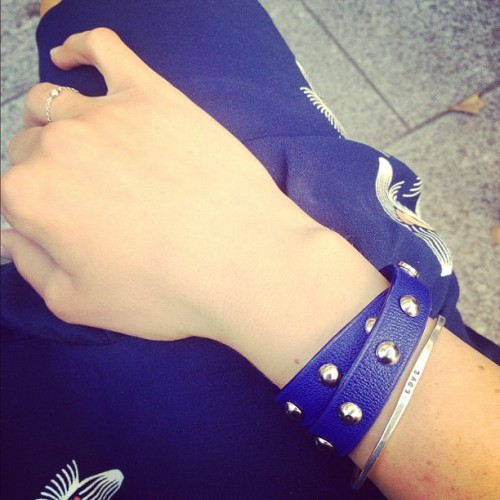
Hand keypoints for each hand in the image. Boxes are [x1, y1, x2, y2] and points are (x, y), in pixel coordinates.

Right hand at [1, 28, 330, 342]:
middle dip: (49, 171)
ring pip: (55, 103)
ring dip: (56, 122)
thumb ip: (32, 267)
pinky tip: (70, 56)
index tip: (69, 224)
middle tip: (91, 197)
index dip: (41, 212)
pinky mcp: (151, 95)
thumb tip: (12, 239)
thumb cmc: (165, 291)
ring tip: (83, 145)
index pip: (16, 193)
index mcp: (30, 197)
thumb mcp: (79, 304)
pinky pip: (103, 49)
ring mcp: (104, 114)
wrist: (241, 261)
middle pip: (32, 146)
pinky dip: (80, 47)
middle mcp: (55, 146)